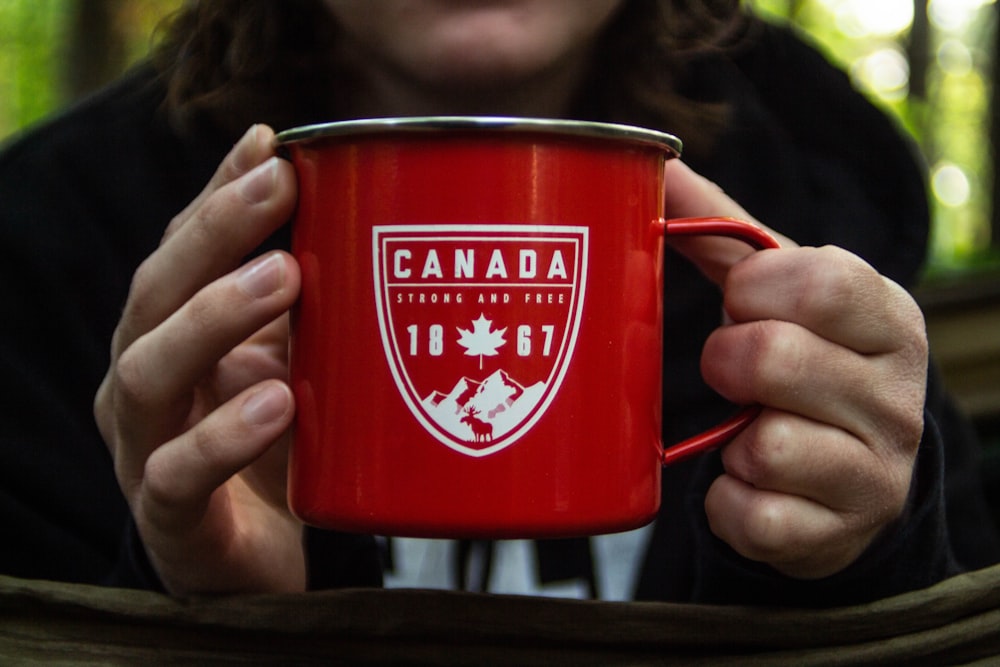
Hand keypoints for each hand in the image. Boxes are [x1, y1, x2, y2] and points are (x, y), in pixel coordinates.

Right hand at [94, 125, 305, 593]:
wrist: (260, 564)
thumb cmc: (277, 448)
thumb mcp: (295, 361)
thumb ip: (313, 304)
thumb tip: (379, 220)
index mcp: (171, 335)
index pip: (182, 249)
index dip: (218, 194)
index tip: (273, 143)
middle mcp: (145, 381)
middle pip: (156, 294)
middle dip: (215, 233)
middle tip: (278, 188)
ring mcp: (145, 449)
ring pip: (150, 371)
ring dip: (214, 317)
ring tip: (282, 279)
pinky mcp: (171, 519)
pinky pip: (178, 476)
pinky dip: (223, 437)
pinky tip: (274, 403)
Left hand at [664, 160, 927, 578]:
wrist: (848, 480)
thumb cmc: (804, 364)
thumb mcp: (782, 293)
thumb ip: (724, 231)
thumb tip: (656, 163)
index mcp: (887, 318)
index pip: (822, 281)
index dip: (755, 290)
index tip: (741, 301)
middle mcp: (897, 396)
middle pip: (776, 358)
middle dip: (728, 362)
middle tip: (729, 370)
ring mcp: (877, 474)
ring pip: (769, 447)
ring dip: (732, 440)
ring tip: (746, 431)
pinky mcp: (839, 536)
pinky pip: (756, 518)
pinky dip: (729, 502)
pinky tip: (744, 484)